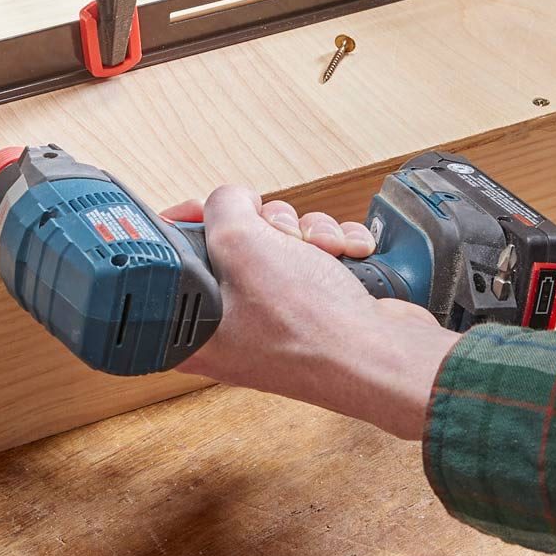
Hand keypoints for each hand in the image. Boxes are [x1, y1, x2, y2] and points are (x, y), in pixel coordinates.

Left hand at [163, 186, 458, 439]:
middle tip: (277, 238)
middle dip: (264, 225)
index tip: (199, 209)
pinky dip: (334, 247)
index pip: (173, 262)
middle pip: (233, 242)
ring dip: (307, 232)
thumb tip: (233, 199)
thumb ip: (222, 206)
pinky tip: (346, 256)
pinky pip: (312, 257)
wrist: (383, 356)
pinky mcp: (313, 309)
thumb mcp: (239, 243)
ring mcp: (275, 319)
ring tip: (322, 250)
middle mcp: (231, 328)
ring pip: (279, 242)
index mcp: (194, 330)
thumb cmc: (307, 324)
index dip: (187, 225)